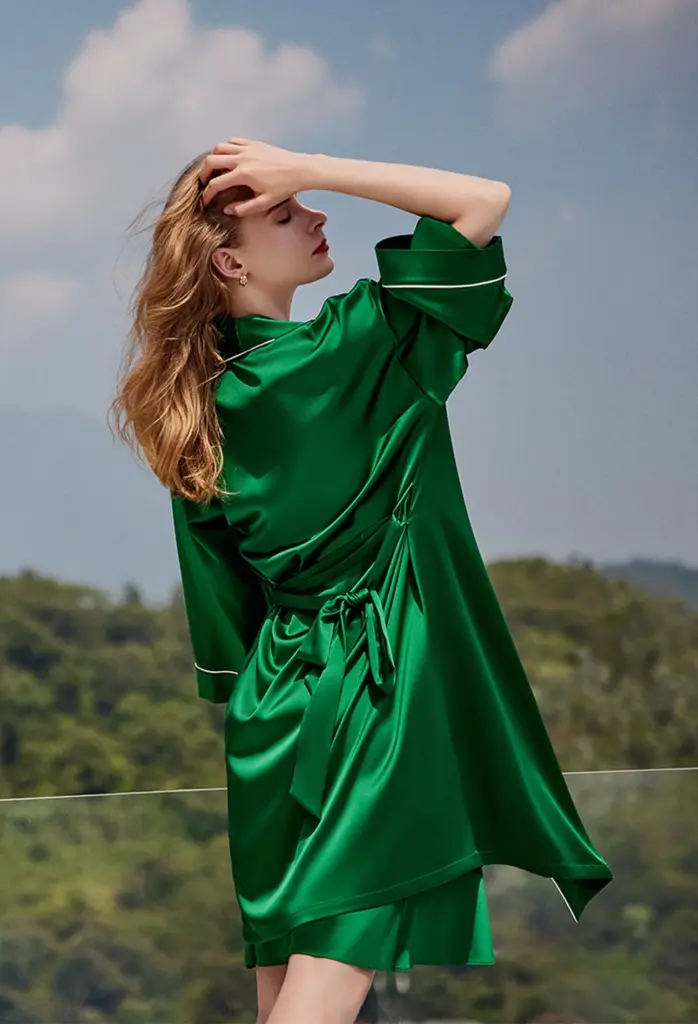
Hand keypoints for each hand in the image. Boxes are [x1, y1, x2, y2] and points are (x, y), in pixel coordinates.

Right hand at [199, 139, 313, 215]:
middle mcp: (242, 159)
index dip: (207, 194)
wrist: (300, 170)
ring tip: (215, 168)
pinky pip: (233, 141)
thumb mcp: (265, 203)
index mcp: (243, 175)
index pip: (216, 184)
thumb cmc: (285, 187)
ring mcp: (247, 148)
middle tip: (204, 182)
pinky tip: (229, 157)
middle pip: (211, 161)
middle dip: (203, 172)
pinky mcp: (253, 143)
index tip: (205, 201)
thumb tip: (227, 210)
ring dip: (213, 157)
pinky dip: (226, 148)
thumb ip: (244, 208)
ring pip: (219, 147)